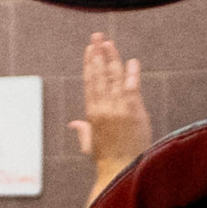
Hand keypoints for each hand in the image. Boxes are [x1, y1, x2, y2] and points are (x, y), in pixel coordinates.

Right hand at [66, 33, 150, 173]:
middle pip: (99, 75)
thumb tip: (73, 124)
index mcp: (91, 114)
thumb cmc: (106, 160)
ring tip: (109, 42)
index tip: (89, 49)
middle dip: (98, 54)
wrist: (120, 171)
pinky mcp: (134, 112)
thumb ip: (82, 131)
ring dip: (112, 58)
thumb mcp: (90, 145)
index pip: (89, 82)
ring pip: (113, 78)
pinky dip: (132, 74)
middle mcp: (103, 108)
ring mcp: (118, 109)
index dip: (89, 64)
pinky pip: (132, 88)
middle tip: (97, 36)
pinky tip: (131, 61)